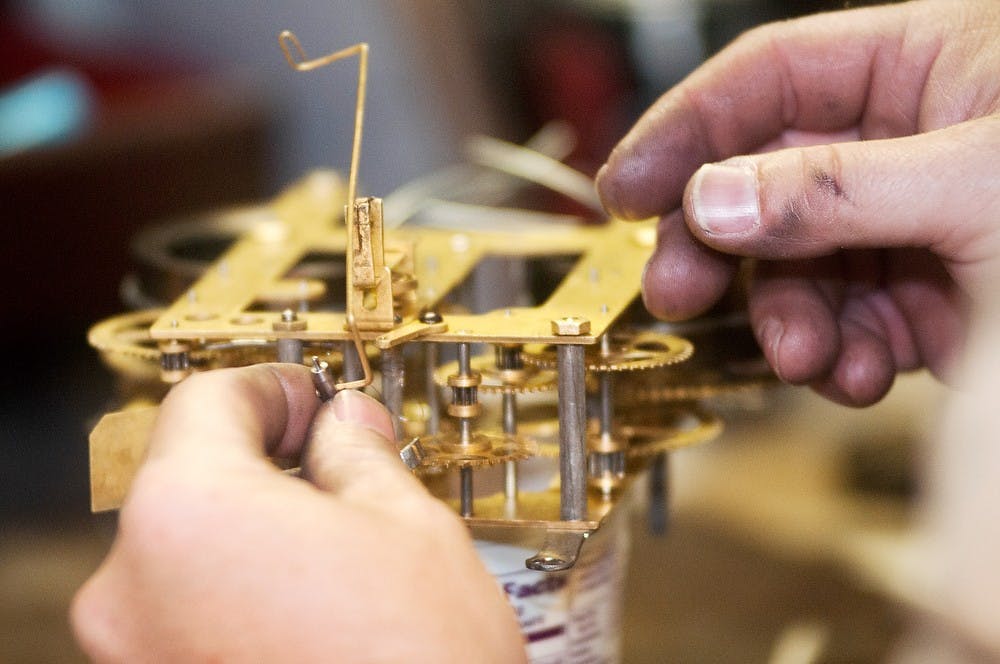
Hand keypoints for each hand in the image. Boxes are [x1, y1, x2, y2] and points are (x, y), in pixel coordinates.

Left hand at [71, 365, 524, 662]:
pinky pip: (185, 616)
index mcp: (188, 515)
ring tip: (336, 556)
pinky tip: (310, 611)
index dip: (271, 388)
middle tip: (338, 472)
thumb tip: (346, 426)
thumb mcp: (408, 528)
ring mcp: (135, 655)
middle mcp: (132, 588)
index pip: (207, 401)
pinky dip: (236, 597)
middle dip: (265, 465)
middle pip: (191, 480)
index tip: (309, 399)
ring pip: (188, 554)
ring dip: (253, 535)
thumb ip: (360, 456)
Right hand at [597, 0, 999, 405]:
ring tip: (808, 357)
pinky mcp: (922, 294)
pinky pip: (841, 316)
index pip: (772, 74)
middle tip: (676, 290)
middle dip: (721, 244)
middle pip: (766, 178)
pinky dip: (837, 353)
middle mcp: (913, 138)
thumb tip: (714, 197)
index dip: (686, 126)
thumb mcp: (979, 188)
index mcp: (934, 64)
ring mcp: (911, 221)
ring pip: (796, 262)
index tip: (625, 185)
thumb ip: (835, 188)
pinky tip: (860, 372)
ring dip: (786, 316)